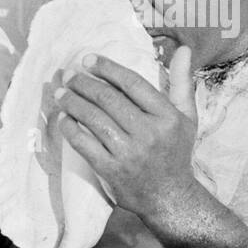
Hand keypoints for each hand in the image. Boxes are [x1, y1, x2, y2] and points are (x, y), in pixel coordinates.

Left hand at [56, 47, 198, 225]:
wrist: (170, 198)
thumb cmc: (176, 151)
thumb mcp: (187, 116)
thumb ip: (182, 81)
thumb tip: (184, 49)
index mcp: (167, 117)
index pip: (133, 84)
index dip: (108, 68)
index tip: (89, 59)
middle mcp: (149, 133)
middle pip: (109, 99)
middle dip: (84, 83)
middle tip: (69, 74)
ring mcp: (129, 153)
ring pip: (94, 119)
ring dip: (73, 102)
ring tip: (60, 92)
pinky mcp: (111, 170)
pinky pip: (84, 144)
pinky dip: (70, 128)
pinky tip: (63, 117)